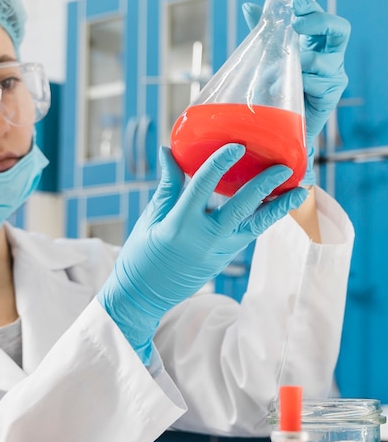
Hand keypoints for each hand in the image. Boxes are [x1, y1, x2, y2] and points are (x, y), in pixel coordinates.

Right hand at [97, 145, 307, 363]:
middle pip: (241, 207)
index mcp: (179, 224)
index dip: (220, 163)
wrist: (144, 295)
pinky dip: (265, 219)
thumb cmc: (141, 254)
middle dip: (265, 185)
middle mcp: (203, 238)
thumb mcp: (151, 217)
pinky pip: (249, 235)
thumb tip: (170, 152)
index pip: (203, 186)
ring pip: (256, 226)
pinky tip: (277, 205)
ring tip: (300, 191)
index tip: (237, 146)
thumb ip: (167, 185)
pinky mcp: (224, 259)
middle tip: (285, 166)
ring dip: (278, 208)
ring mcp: (218, 251)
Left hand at [242, 0, 349, 185]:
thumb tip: (248, 5)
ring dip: (294, 64)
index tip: (296, 3)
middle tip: (296, 24)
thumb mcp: (269, 58)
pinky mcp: (332, 94)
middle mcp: (331, 56)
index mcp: (318, 44)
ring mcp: (334, 75)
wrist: (281, 126)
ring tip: (274, 76)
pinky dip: (295, 84)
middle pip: (339, 29)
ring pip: (318, 60)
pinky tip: (283, 91)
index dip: (314, 8)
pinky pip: (314, 82)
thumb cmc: (277, 89)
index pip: (323, 18)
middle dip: (318, 22)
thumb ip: (263, 33)